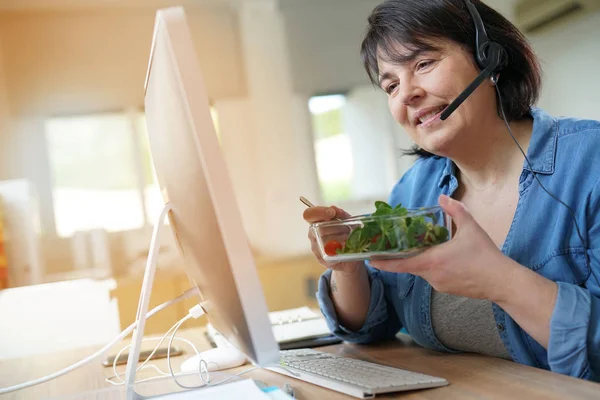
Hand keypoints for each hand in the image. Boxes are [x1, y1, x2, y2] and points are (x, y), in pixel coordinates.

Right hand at [303, 205, 362, 274]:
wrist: (351, 256)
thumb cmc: (347, 235)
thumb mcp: (348, 222)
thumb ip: (341, 214)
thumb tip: (334, 209)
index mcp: (316, 221)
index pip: (309, 214)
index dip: (319, 212)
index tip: (332, 213)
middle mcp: (313, 234)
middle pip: (321, 227)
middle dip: (337, 226)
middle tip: (348, 229)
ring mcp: (315, 247)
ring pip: (326, 239)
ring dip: (341, 237)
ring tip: (349, 238)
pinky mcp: (321, 258)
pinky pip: (330, 252)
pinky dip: (341, 248)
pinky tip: (346, 248)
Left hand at [370, 195, 516, 301]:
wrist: (503, 282)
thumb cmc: (486, 255)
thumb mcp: (470, 227)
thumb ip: (455, 210)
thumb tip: (442, 197)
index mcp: (432, 261)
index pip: (400, 264)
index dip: (384, 262)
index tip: (370, 259)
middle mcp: (432, 276)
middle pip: (410, 265)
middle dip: (403, 255)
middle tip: (396, 244)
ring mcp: (439, 285)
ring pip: (423, 270)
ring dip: (422, 259)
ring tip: (430, 247)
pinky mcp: (447, 289)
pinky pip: (434, 276)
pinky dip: (433, 266)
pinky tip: (446, 258)